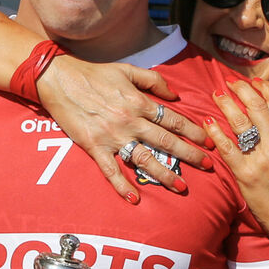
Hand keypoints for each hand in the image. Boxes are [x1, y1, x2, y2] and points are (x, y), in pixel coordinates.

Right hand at [37, 56, 212, 201]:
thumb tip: (174, 96)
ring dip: (164, 174)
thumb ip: (153, 80)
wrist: (59, 80)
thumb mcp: (127, 70)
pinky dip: (122, 185)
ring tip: (180, 186)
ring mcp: (112, 137)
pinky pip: (111, 170)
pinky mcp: (94, 147)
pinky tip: (134, 199)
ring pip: (144, 159)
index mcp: (138, 102)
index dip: (193, 131)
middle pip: (165, 142)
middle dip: (189, 154)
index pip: (172, 120)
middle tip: (208, 166)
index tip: (208, 142)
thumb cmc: (94, 74)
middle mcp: (129, 122)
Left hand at [204, 78, 268, 245]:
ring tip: (216, 95)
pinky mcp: (245, 174)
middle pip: (256, 106)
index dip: (264, 88)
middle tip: (229, 82)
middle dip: (241, 89)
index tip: (254, 81)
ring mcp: (260, 159)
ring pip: (241, 122)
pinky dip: (215, 132)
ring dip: (226, 104)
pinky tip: (207, 121)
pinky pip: (227, 147)